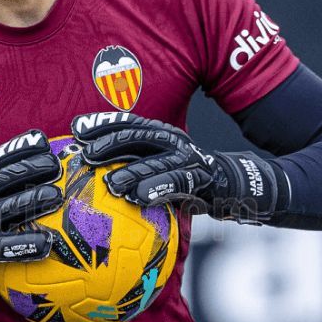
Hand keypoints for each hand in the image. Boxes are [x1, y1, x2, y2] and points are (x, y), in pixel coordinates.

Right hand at [0, 129, 62, 319]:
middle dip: (32, 170)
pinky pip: (2, 246)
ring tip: (55, 195)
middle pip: (4, 179)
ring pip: (4, 209)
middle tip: (56, 166)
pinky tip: (45, 242)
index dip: (20, 148)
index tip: (44, 142)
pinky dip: (24, 244)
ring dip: (31, 201)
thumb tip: (29, 166)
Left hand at [71, 112, 288, 223]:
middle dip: (109, 143)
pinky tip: (139, 197)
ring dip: (131, 171)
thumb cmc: (195, 182)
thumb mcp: (163, 170)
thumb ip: (137, 168)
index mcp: (162, 135)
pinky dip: (157, 188)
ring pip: (155, 161)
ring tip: (110, 184)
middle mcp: (174, 142)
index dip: (101, 123)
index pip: (127, 124)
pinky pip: (178, 183)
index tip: (75, 129)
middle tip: (84, 155)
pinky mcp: (204, 179)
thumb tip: (95, 178)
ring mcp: (189, 159)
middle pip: (136, 137)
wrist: (246, 186)